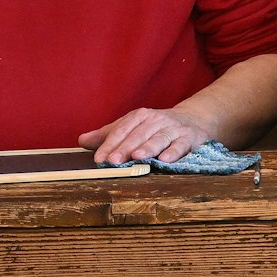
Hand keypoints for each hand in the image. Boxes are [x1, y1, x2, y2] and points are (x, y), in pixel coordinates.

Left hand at [80, 107, 211, 165]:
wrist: (194, 119)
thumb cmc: (156, 127)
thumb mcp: (132, 127)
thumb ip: (108, 135)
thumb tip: (81, 140)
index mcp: (140, 116)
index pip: (122, 130)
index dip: (110, 144)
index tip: (99, 159)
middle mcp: (156, 120)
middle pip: (139, 134)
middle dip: (126, 148)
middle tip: (113, 161)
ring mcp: (174, 128)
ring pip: (159, 138)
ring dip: (148, 147)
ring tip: (137, 156)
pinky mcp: (190, 137)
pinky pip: (181, 145)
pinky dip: (174, 151)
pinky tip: (166, 160)